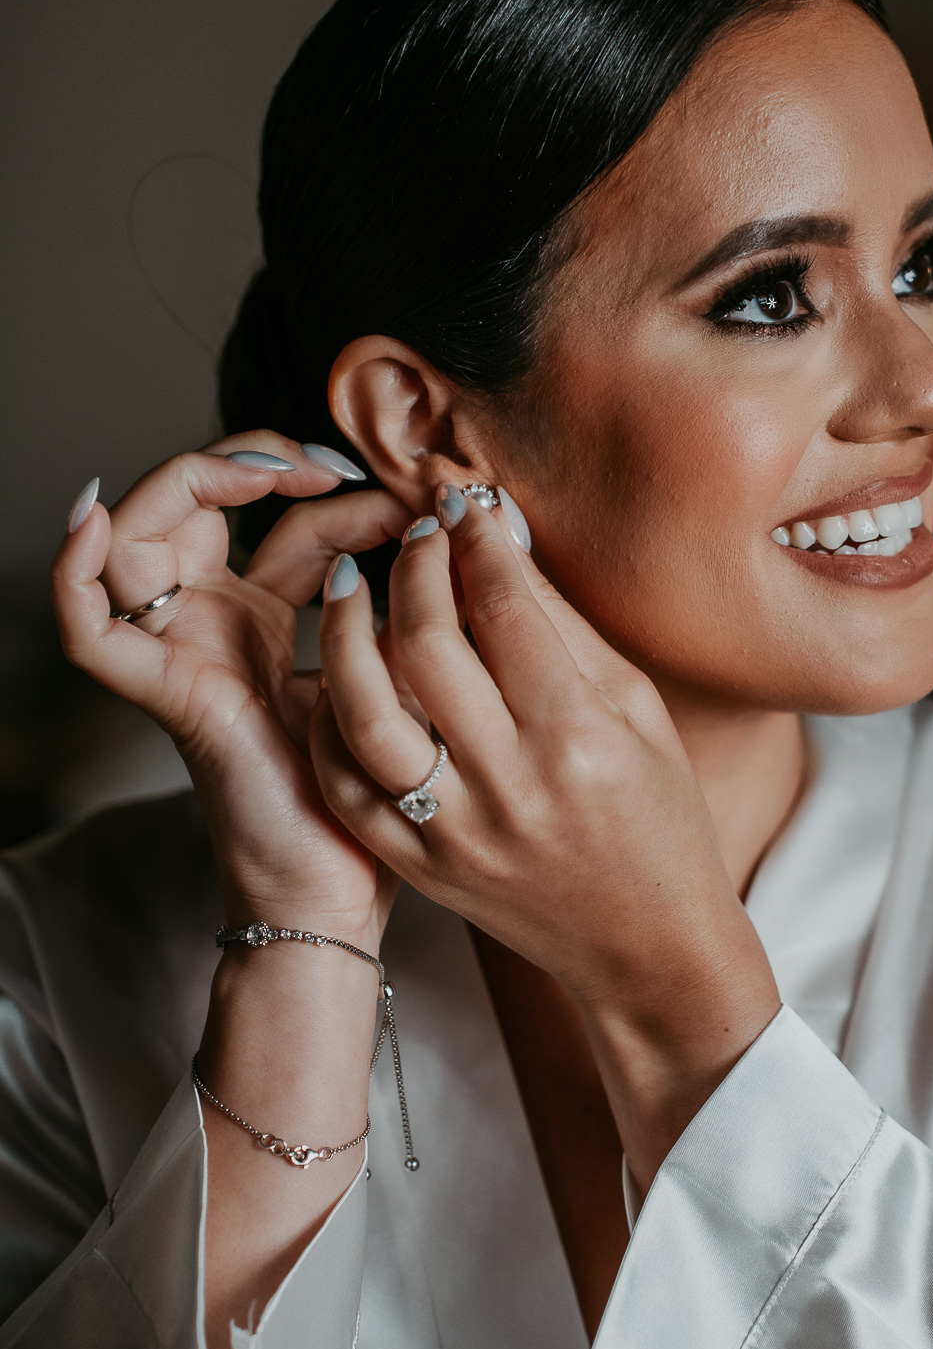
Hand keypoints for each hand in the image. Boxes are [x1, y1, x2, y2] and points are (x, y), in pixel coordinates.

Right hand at [53, 434, 411, 946]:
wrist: (344, 887)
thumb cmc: (372, 794)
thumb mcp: (395, 673)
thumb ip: (396, 607)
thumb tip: (442, 530)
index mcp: (266, 620)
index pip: (281, 519)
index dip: (331, 488)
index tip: (405, 495)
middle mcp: (215, 625)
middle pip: (197, 506)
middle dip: (257, 461)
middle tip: (331, 468)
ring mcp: (183, 654)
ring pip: (135, 539)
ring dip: (189, 481)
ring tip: (264, 472)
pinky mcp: (168, 694)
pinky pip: (91, 634)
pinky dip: (73, 575)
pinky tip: (94, 520)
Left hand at [309, 489, 779, 1181]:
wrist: (646, 946)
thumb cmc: (659, 820)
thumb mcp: (639, 712)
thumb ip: (565, 627)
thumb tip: (501, 539)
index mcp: (578, 739)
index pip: (507, 608)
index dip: (479, 538)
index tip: (467, 502)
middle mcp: (510, 787)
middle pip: (427, 645)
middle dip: (415, 567)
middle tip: (418, 534)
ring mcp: (454, 834)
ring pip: (363, 712)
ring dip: (348, 633)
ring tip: (354, 585)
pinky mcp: (419, 868)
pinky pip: (346, 781)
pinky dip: (331, 718)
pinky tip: (343, 675)